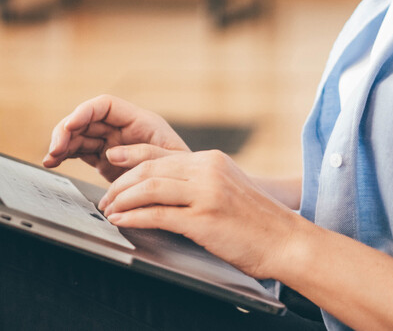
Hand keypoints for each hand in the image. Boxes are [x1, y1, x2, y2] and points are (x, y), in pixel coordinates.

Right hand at [42, 94, 189, 181]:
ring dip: (62, 143)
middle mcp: (124, 128)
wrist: (186, 194)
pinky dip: (65, 154)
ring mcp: (113, 143)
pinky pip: (80, 150)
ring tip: (51, 157)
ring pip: (80, 134)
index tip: (70, 125)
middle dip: (67, 130)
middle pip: (88, 119)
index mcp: (141, 121)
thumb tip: (112, 154)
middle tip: (55, 148)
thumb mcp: (172, 162)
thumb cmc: (186, 173)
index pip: (106, 106)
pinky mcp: (105, 160)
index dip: (84, 112)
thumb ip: (145, 155)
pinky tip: (54, 160)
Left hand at [99, 149, 305, 280]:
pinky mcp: (203, 219)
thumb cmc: (257, 222)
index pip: (161, 152)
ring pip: (150, 187)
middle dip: (120, 183)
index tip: (111, 159)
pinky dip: (134, 217)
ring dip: (122, 200)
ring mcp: (206, 193)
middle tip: (106, 197)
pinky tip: (123, 222)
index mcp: (211, 160)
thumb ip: (199, 182)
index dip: (131, 155)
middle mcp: (207, 169)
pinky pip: (158, 214)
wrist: (286, 241)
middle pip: (150, 168)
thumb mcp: (228, 188)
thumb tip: (165, 185)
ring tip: (109, 210)